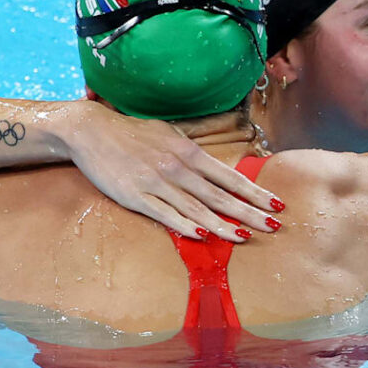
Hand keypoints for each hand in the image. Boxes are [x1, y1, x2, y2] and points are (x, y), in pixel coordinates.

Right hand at [63, 102, 282, 241]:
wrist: (92, 130)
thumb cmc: (134, 133)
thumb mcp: (169, 134)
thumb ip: (192, 151)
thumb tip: (214, 167)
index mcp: (188, 151)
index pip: (229, 176)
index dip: (254, 192)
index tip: (276, 204)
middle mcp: (177, 167)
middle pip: (219, 195)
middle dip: (250, 212)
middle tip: (275, 226)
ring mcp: (156, 182)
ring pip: (196, 208)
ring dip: (223, 225)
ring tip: (246, 237)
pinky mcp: (135, 196)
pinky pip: (164, 214)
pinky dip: (184, 226)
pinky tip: (202, 236)